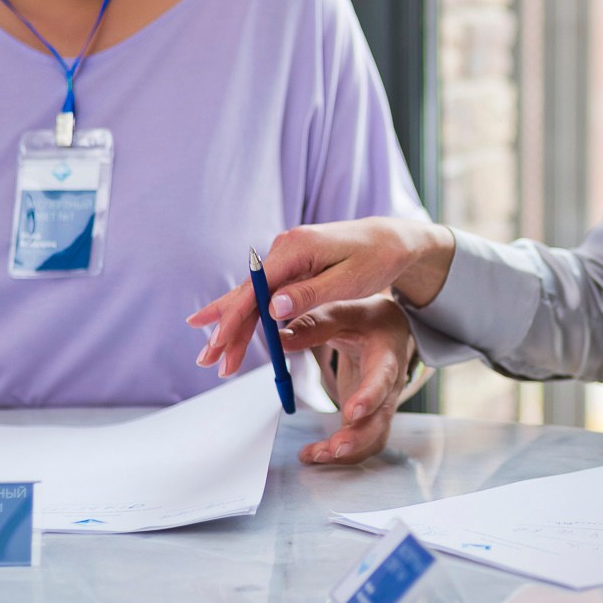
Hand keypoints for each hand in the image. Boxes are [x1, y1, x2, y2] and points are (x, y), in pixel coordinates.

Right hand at [185, 219, 453, 378]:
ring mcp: (287, 255)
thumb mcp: (348, 280)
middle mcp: (285, 247)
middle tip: (208, 362)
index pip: (256, 289)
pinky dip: (250, 314)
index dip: (234, 319)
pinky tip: (229, 328)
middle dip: (226, 328)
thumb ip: (310, 294)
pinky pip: (265, 292)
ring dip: (235, 326)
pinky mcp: (293, 264)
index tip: (219, 345)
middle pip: (248, 294)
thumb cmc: (377, 258)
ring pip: (254, 296)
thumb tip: (273, 309)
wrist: (394, 240)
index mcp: (296, 247)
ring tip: (216, 356)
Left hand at [280, 297, 415, 465]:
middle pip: (380, 419)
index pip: (383, 379)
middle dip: (357, 438)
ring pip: (373, 437)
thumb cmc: (369, 320)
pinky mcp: (371, 418)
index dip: (370, 397)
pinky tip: (314, 454)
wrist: (389, 330)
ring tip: (314, 455)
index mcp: (387, 356)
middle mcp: (390, 386)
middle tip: (331, 448)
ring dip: (347, 452)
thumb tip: (281, 338)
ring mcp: (382, 406)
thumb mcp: (344, 312)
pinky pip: (363, 443)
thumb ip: (314, 324)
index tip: (352, 413)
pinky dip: (342, 455)